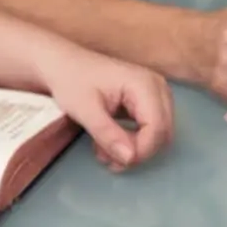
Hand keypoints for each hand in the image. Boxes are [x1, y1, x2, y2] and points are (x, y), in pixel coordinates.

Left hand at [39, 47, 173, 172]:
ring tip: (104, 150)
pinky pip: (152, 130)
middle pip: (163, 133)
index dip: (141, 150)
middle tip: (107, 157)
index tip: (114, 161)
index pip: (157, 128)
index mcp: (145, 84)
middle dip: (137, 152)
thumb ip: (108, 134)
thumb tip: (130, 159)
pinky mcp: (150, 102)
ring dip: (135, 150)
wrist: (63, 65)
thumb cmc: (71, 81)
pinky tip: (111, 141)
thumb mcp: (85, 110)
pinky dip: (134, 142)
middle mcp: (158, 88)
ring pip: (159, 135)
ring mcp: (157, 94)